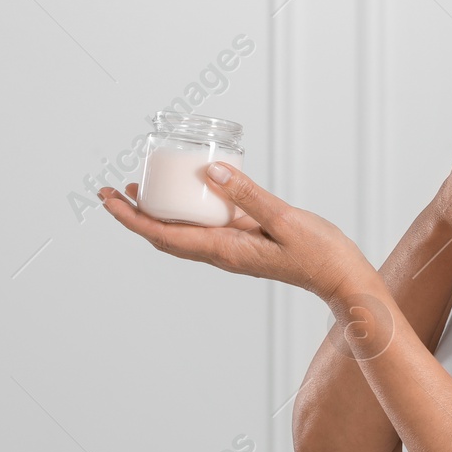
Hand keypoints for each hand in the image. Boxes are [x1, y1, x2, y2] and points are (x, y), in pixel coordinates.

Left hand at [99, 165, 367, 301]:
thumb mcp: (283, 219)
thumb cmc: (319, 254)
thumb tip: (208, 173)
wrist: (343, 278)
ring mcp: (233, 250)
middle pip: (165, 235)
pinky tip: (194, 190)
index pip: (163, 234)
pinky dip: (189, 210)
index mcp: (224, 250)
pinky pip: (207, 226)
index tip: (108, 198)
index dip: (131, 217)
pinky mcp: (246, 243)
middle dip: (136, 214)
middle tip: (115, 188)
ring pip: (183, 232)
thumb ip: (247, 195)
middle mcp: (222, 253)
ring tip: (143, 188)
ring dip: (159, 212)